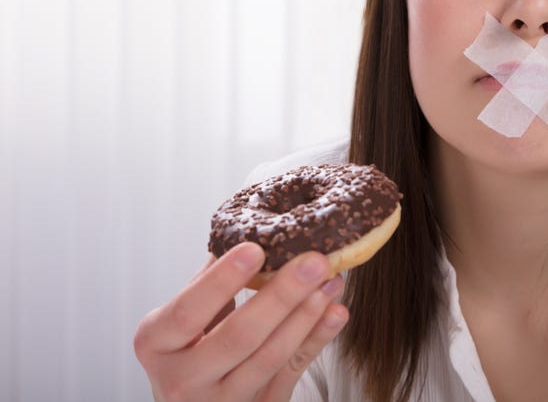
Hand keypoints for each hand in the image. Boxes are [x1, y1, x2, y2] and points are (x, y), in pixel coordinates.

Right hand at [134, 243, 347, 401]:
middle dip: (282, 295)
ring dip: (306, 316)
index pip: (189, 310)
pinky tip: (335, 313)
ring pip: (269, 358)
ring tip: (330, 282)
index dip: (222, 280)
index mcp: (156, 343)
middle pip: (238, 336)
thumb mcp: (184, 319)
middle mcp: (181, 379)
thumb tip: (247, 226)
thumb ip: (210, 281)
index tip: (256, 248)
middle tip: (315, 261)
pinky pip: (290, 373)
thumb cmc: (188, 351)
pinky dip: (316, 340)